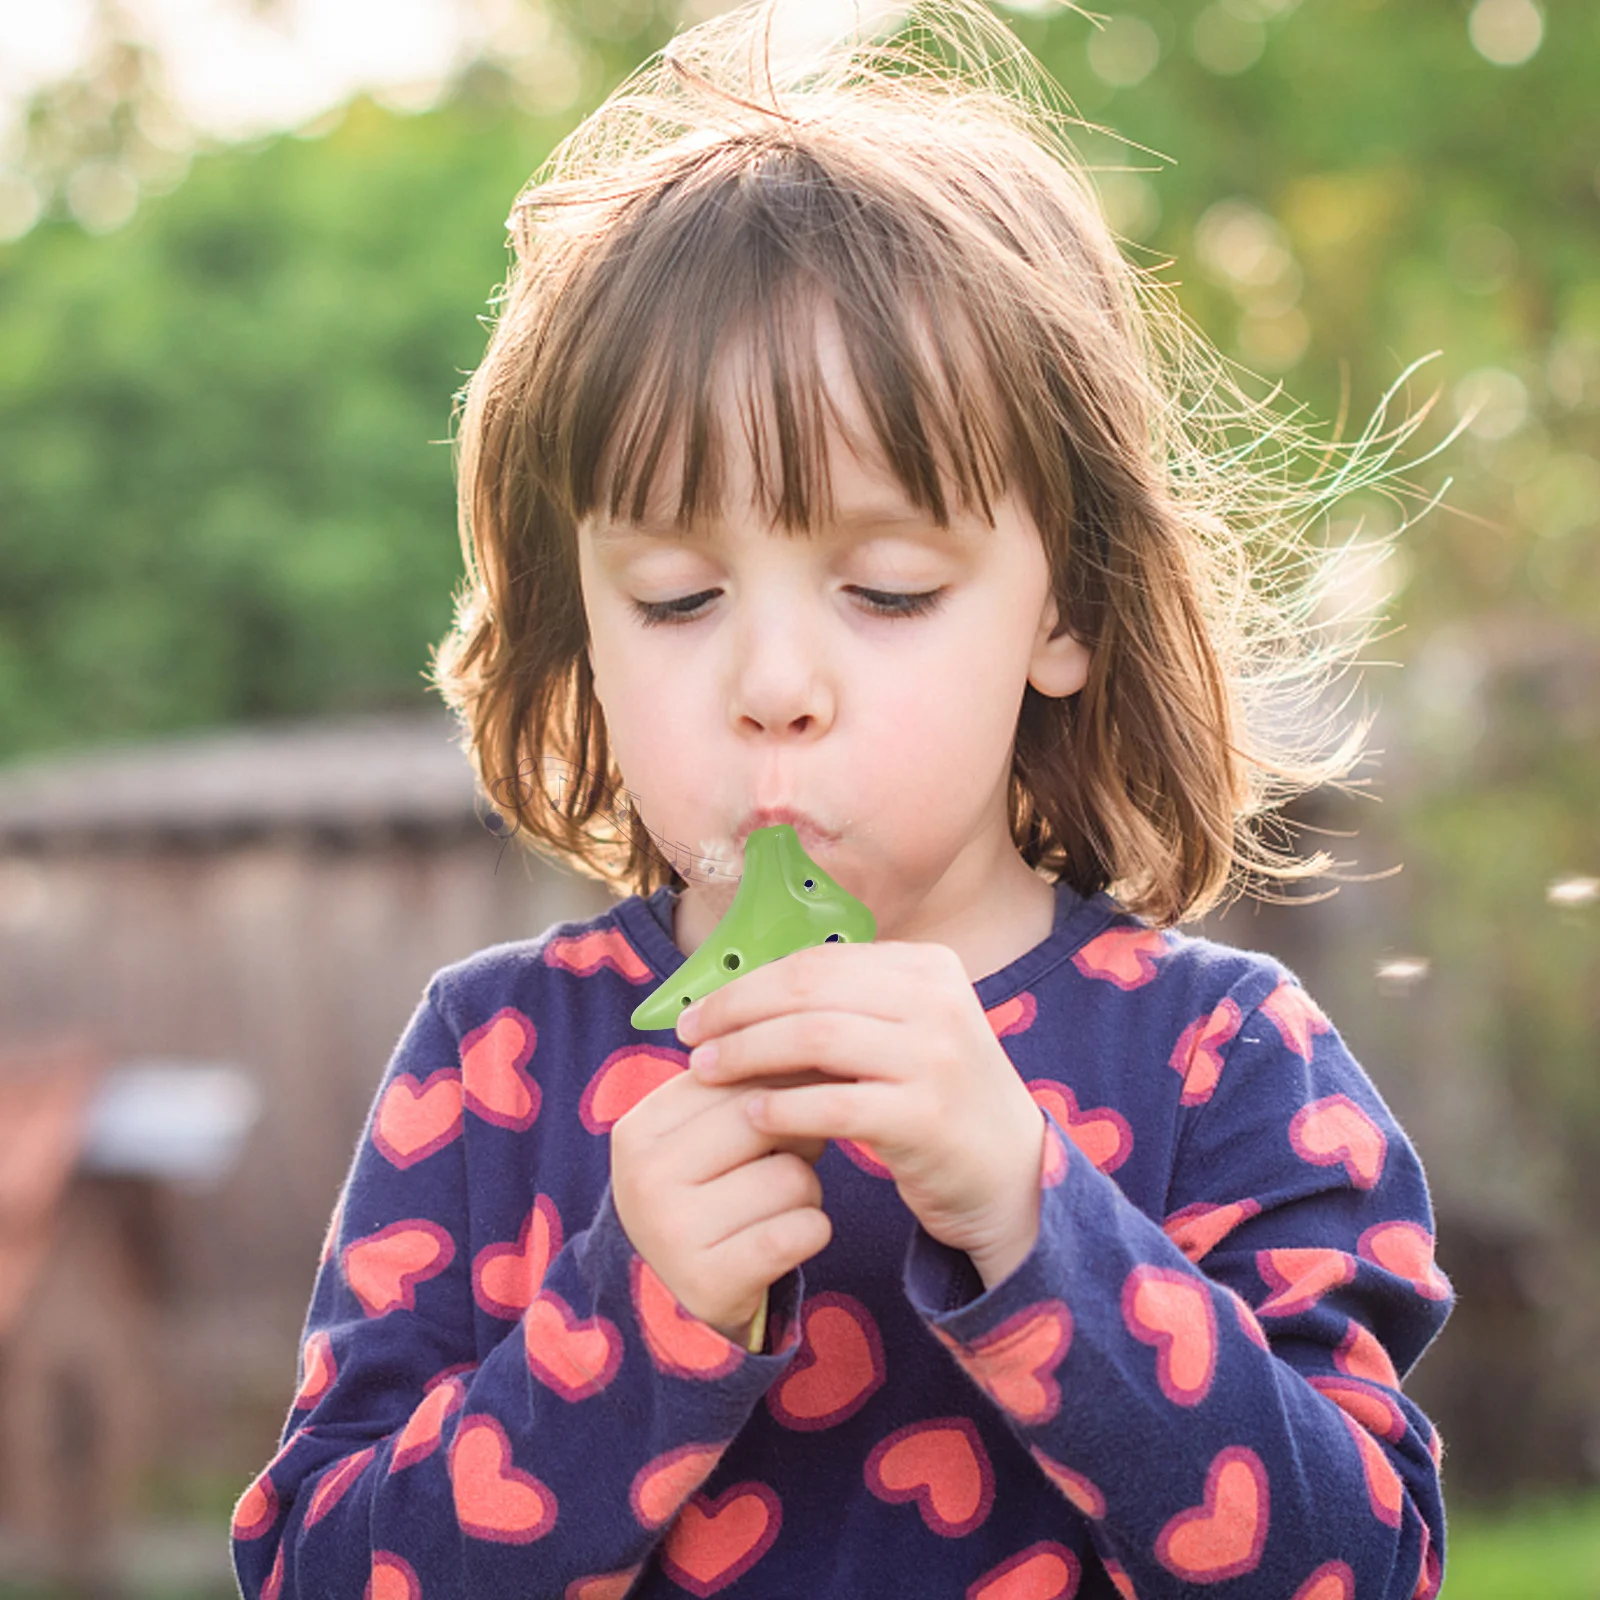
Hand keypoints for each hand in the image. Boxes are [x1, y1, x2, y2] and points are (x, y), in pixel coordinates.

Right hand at [610, 1066, 832, 1342]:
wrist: (676, 1297)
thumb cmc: (709, 1193)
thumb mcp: (707, 1134)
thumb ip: (747, 1086)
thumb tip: (821, 1046)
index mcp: (639, 1127)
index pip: (736, 1074)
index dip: (783, 1083)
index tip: (796, 1101)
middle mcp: (644, 1177)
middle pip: (766, 1119)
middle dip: (796, 1135)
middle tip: (785, 1158)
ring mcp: (673, 1233)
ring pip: (794, 1176)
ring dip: (806, 1190)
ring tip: (775, 1205)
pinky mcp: (712, 1282)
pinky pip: (804, 1230)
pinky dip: (811, 1230)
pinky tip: (784, 1240)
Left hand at [677, 941, 1046, 1289]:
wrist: (1010, 1173)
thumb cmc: (934, 1097)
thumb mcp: (904, 1030)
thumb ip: (844, 1005)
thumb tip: (742, 995)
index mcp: (928, 966)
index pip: (817, 960)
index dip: (750, 984)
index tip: (702, 1010)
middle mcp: (937, 1000)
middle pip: (809, 990)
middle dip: (737, 1011)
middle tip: (691, 1038)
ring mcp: (937, 1057)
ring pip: (815, 1038)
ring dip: (749, 1054)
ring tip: (708, 1073)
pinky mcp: (927, 1117)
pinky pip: (834, 1104)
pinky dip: (783, 1107)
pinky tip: (751, 1116)